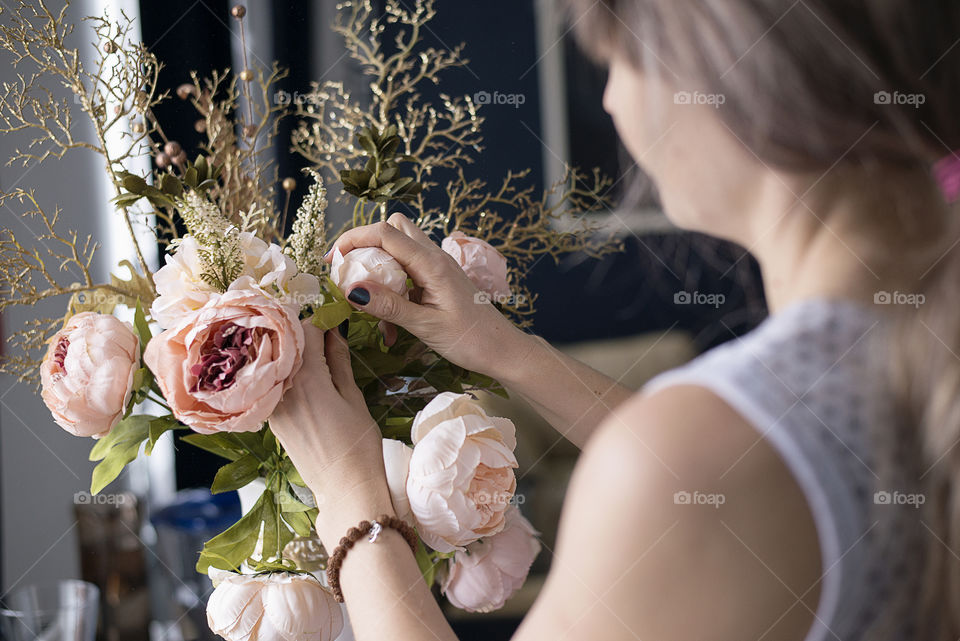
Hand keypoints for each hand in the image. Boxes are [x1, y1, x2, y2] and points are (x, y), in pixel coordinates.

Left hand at [270, 321, 393, 545]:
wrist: (343, 488)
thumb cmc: (358, 444)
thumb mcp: (354, 397)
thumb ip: (339, 361)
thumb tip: (335, 332)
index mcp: (307, 378)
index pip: (307, 330)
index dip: (322, 318)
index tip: (335, 315)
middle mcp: (283, 388)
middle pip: (287, 344)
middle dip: (304, 331)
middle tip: (324, 328)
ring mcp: (273, 405)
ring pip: (278, 364)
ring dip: (293, 351)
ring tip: (315, 349)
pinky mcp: (272, 419)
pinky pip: (275, 384)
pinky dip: (287, 373)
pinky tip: (303, 374)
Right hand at [329, 212, 531, 377]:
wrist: (502, 350)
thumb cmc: (471, 340)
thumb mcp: (426, 326)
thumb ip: (389, 306)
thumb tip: (352, 290)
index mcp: (432, 264)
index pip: (385, 233)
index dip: (353, 239)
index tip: (332, 260)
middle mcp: (434, 258)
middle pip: (393, 229)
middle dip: (365, 247)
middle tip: (348, 275)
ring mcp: (437, 267)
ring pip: (398, 251)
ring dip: (379, 272)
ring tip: (369, 307)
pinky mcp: (437, 281)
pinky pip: (407, 274)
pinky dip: (392, 291)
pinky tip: (390, 327)